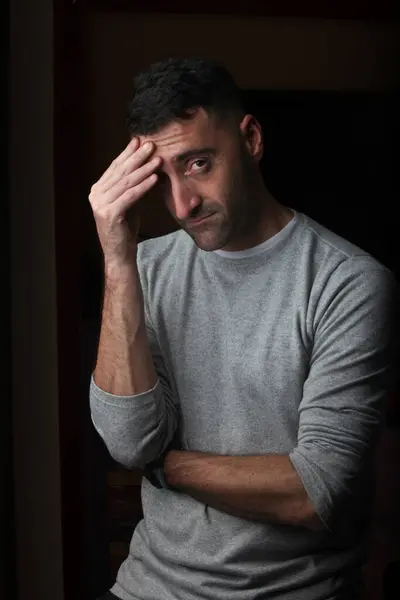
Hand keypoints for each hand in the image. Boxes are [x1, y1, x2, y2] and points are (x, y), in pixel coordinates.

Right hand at [89, 137, 160, 267]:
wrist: (120, 253)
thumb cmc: (125, 228)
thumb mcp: (129, 202)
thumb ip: (132, 185)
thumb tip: (146, 163)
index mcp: (97, 189)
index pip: (114, 167)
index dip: (127, 153)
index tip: (140, 141)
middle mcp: (95, 195)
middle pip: (120, 172)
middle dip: (137, 157)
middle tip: (151, 144)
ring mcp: (100, 204)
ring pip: (126, 183)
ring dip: (144, 170)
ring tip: (157, 159)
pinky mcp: (109, 214)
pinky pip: (130, 196)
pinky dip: (143, 186)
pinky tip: (154, 178)